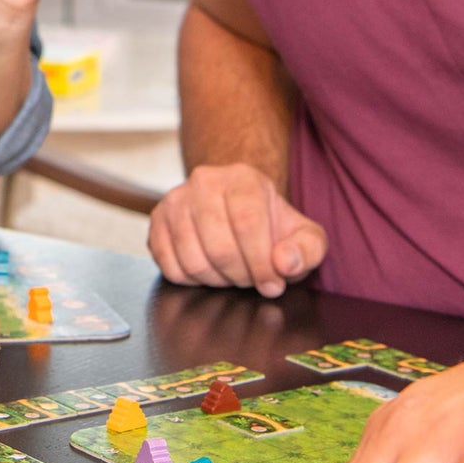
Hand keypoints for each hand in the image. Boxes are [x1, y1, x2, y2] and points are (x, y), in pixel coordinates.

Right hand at [148, 163, 327, 298]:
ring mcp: (175, 199)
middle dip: (240, 275)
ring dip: (216, 280)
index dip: (261, 264)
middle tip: (251, 279)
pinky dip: (191, 279)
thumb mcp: (304, 236)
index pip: (247, 223)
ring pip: (192, 259)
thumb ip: (307, 249)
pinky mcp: (156, 220)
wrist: (234, 209)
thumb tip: (284, 263)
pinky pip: (168, 265)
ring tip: (231, 274)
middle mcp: (204, 181)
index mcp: (243, 178)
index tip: (272, 285)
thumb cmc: (271, 226)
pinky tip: (208, 270)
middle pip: (219, 246)